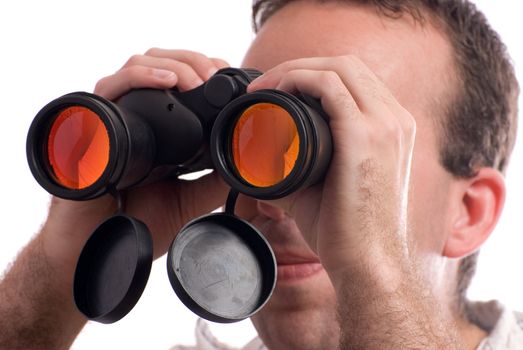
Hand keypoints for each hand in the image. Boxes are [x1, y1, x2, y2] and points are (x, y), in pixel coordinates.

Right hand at [43, 49, 230, 280]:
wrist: (97, 248)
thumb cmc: (136, 223)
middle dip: (194, 61)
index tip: (228, 76)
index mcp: (157, 128)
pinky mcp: (91, 124)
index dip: (203, 69)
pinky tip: (167, 83)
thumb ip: (214, 180)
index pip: (177, 79)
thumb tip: (244, 160)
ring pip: (138, 64)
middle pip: (160, 62)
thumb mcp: (187, 199)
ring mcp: (112, 117)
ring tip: (198, 80)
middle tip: (218, 75)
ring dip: (173, 64)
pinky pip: (110, 87)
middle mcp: (133, 115)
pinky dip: (140, 78)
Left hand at [247, 55, 415, 283]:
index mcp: (392, 129)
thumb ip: (299, 167)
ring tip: (265, 88)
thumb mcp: (324, 188)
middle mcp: (396, 120)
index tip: (278, 91)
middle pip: (346, 65)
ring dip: (295, 69)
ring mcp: (386, 124)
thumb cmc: (346, 231)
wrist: (368, 264)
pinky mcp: (366, 135)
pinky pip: (329, 85)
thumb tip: (260, 162)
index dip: (314, 75)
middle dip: (301, 66)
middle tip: (266, 86)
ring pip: (338, 67)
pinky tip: (274, 93)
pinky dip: (297, 79)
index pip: (355, 80)